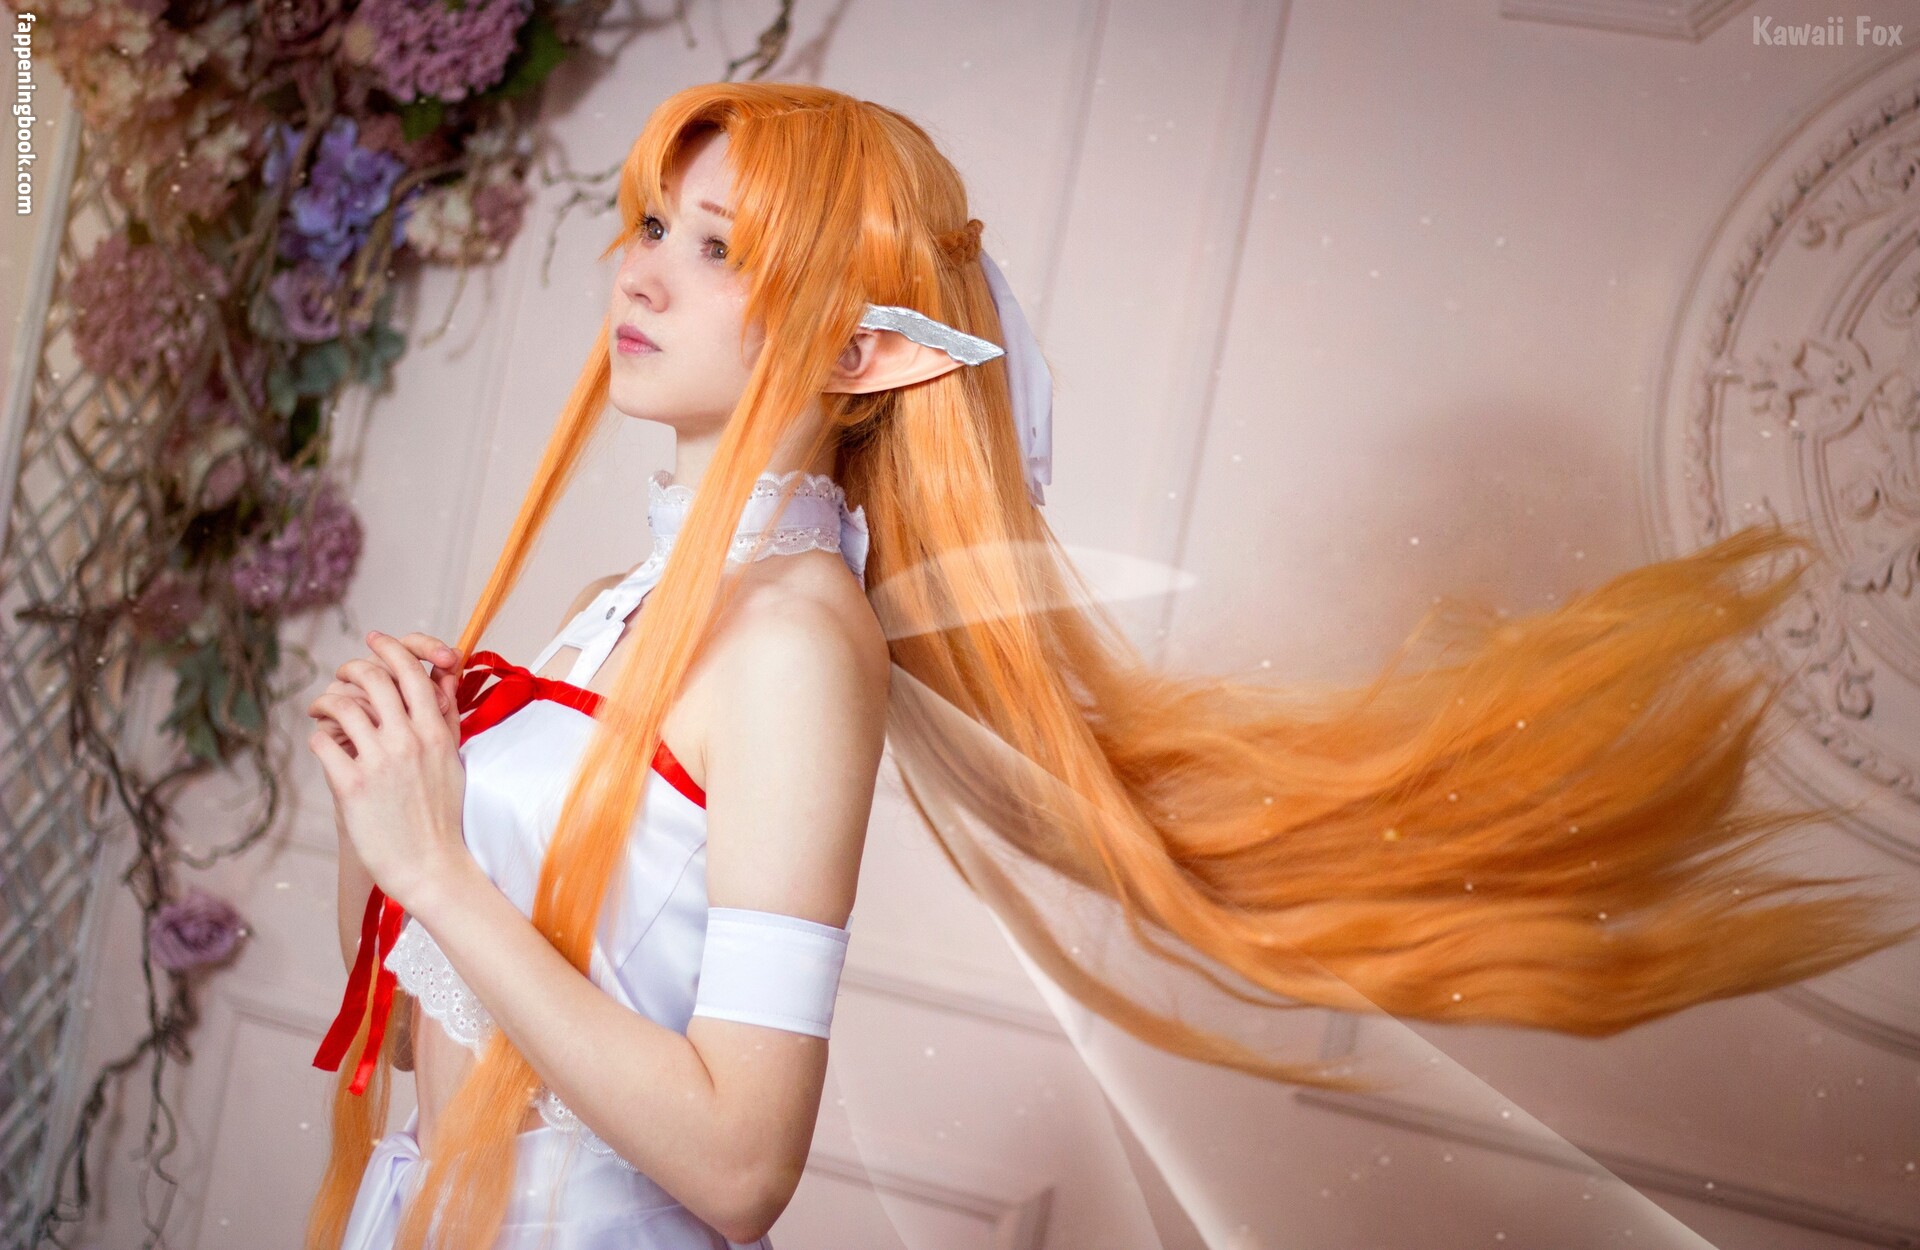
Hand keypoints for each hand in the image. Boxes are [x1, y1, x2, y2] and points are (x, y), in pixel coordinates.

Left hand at [306, 631, 471, 915]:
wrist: (432, 866)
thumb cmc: (442, 817)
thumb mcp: (453, 761)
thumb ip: (445, 718)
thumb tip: (440, 680)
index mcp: (437, 732)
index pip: (413, 670)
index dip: (391, 648)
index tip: (375, 640)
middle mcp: (410, 740)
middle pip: (375, 677)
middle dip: (352, 668)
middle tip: (342, 675)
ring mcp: (380, 762)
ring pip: (343, 705)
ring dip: (326, 701)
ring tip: (321, 709)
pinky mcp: (352, 785)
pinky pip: (323, 742)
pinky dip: (320, 737)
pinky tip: (324, 744)